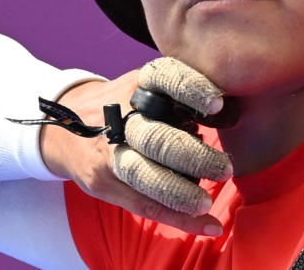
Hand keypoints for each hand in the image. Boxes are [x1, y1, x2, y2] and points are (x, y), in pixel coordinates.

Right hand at [40, 58, 232, 235]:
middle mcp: (121, 117)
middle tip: (226, 167)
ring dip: (181, 193)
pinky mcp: (105, 183)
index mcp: (139, 84)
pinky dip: (180, 219)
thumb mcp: (150, 85)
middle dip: (192, 156)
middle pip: (156, 138)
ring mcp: (110, 152)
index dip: (191, 89)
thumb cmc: (130, 103)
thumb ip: (185, 94)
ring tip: (208, 203)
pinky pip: (145, 205)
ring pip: (146, 176)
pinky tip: (209, 225)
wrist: (67, 127)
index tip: (217, 104)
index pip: (165, 77)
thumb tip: (236, 112)